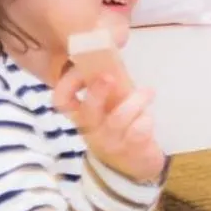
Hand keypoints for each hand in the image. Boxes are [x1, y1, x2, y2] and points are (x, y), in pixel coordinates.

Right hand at [54, 62, 165, 183]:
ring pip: (118, 119)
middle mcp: (92, 130)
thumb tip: (111, 42)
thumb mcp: (108, 107)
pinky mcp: (132, 151)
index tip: (79, 67)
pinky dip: (146, 120)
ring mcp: (111, 142)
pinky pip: (138, 132)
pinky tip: (149, 117)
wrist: (134, 168)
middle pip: (87, 111)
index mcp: (82, 116)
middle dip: (97, 91)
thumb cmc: (120, 127)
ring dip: (135, 101)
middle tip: (109, 77)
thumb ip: (107, 84)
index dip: (66, 83)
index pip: (61, 101)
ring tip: (147, 91)